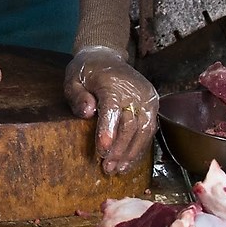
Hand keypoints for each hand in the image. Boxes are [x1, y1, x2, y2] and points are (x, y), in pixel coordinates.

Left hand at [64, 46, 158, 176]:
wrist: (107, 57)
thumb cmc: (86, 72)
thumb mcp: (73, 79)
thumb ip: (77, 96)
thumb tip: (88, 112)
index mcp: (113, 83)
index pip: (113, 109)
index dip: (108, 130)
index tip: (102, 150)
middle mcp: (135, 91)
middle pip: (131, 124)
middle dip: (119, 149)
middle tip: (108, 167)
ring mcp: (147, 97)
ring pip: (144, 130)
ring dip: (132, 152)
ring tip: (119, 169)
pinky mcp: (152, 104)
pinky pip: (150, 129)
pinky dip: (140, 147)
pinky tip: (129, 160)